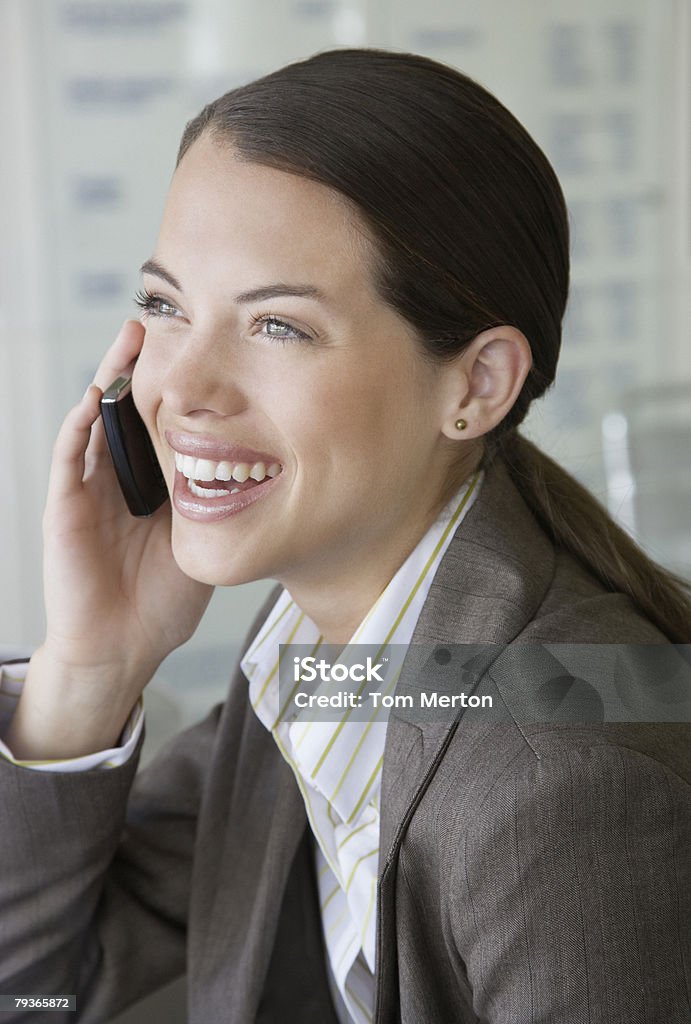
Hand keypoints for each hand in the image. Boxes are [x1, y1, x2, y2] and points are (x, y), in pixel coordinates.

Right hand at [43, 318, 212, 676]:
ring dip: (110, 380)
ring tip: (129, 338)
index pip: (163, 424)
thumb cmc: (162, 602)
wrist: (123, 647)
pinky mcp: (66, 509)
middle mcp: (120, 479)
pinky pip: (70, 459)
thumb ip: (221, 508)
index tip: (203, 349)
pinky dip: (81, 427)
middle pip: (129, 410)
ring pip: (97, 421)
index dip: (178, 387)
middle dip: (143, 366)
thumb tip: (269, 475)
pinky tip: (96, 398)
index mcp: (153, 486)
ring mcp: (90, 490)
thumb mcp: (203, 543)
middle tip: (163, 321)